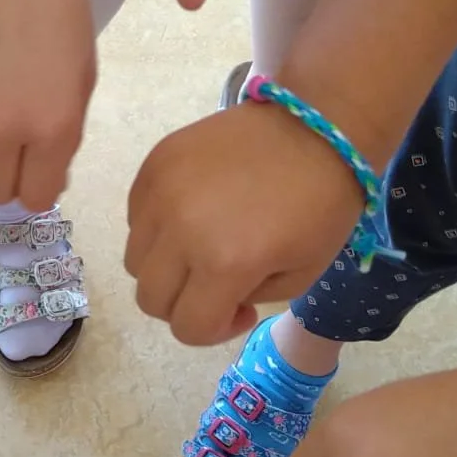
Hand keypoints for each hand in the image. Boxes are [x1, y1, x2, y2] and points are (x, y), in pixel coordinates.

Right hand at [0, 0, 97, 208]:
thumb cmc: (52, 8)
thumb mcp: (81, 73)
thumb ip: (64, 133)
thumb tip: (42, 183)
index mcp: (53, 126)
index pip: (36, 198)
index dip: (37, 182)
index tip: (34, 163)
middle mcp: (1, 130)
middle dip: (4, 171)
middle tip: (5, 134)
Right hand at [126, 103, 363, 344]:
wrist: (316, 125)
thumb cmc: (322, 203)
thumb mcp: (302, 274)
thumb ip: (247, 300)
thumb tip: (214, 297)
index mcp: (225, 263)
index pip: (187, 327)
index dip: (213, 331)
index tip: (240, 308)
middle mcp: (181, 231)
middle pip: (150, 299)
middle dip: (183, 305)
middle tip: (216, 285)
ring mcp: (161, 193)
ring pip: (135, 260)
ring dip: (165, 267)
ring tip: (202, 246)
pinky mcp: (154, 164)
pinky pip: (136, 218)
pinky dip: (158, 229)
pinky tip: (195, 213)